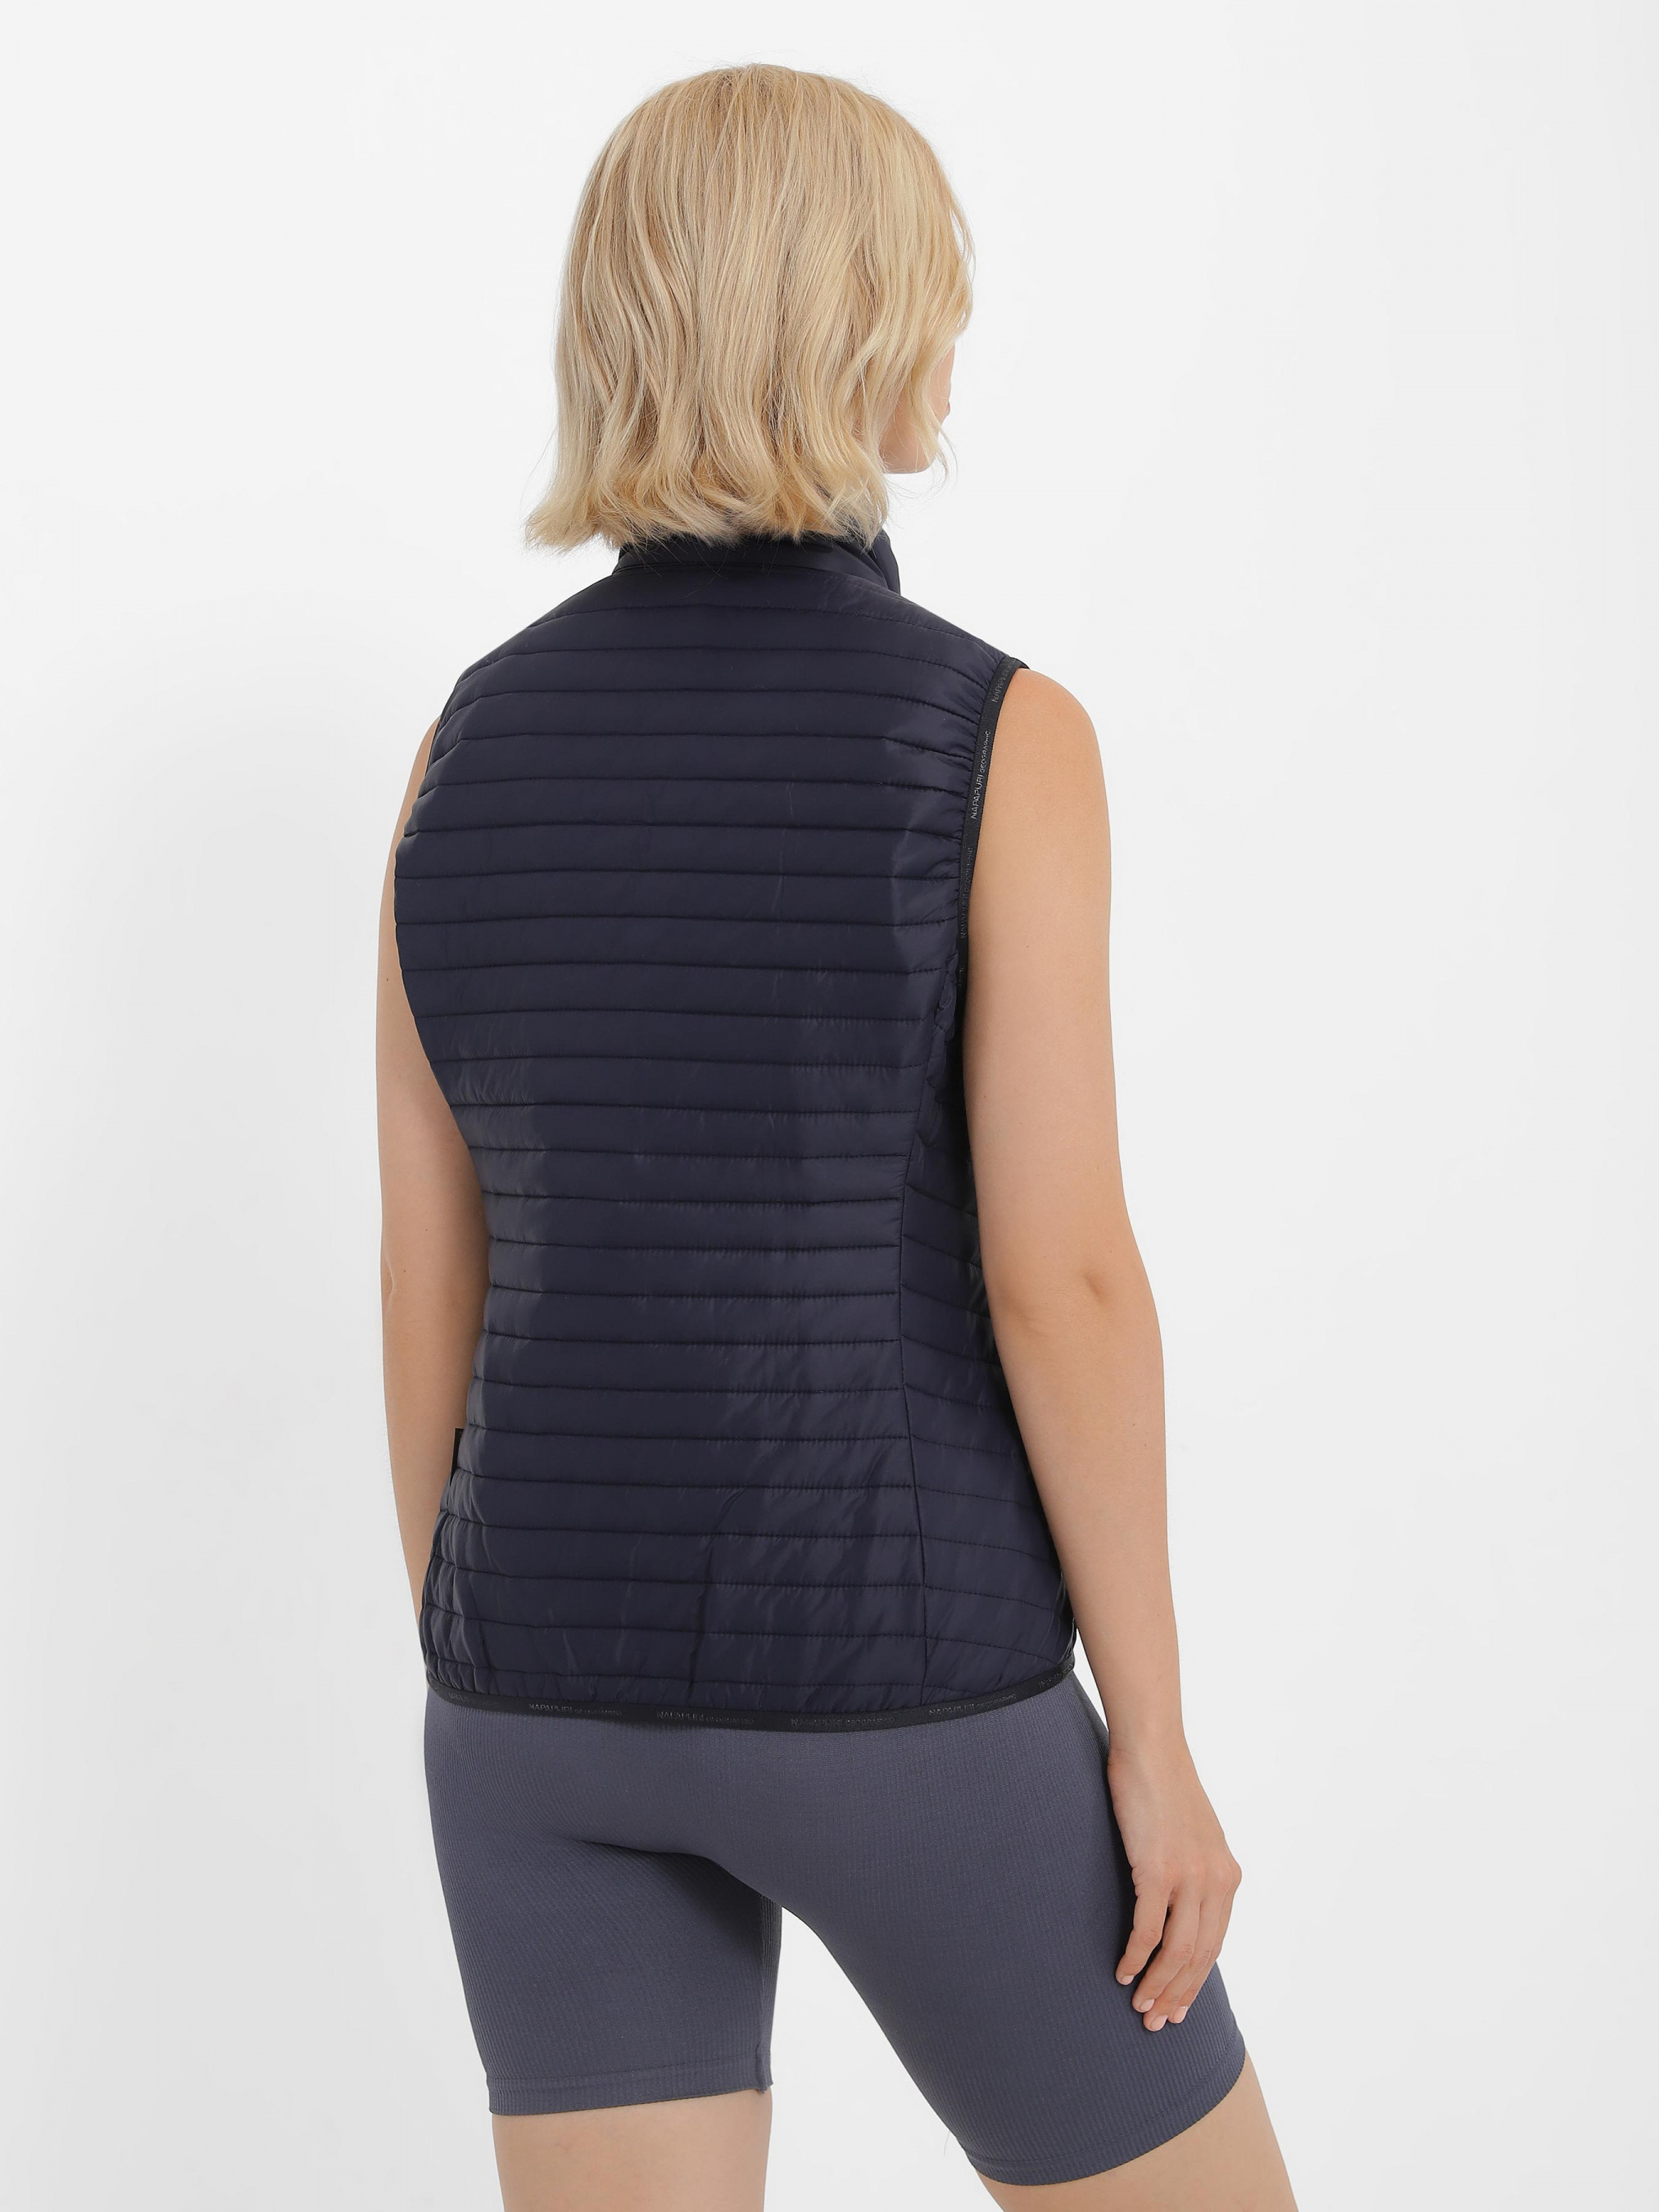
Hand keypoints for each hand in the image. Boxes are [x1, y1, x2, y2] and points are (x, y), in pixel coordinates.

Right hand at [1106, 1735, 1241, 2030]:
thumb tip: (1177, 1907)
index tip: (1178, 2007)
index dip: (1195, 1982)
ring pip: (1177, 1950)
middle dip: (1177, 1994)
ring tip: (1139, 2006)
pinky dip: (1137, 1956)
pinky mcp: (1157, 1868)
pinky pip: (1148, 1927)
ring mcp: (1188, 1876)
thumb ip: (1193, 1872)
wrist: (1151, 1748)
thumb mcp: (1192, 1836)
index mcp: (1226, 1875)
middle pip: (1200, 1956)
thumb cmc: (1163, 1787)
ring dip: (1157, 1984)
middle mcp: (1215, 1880)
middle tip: (1155, 2021)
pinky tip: (1123, 1971)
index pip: (1214, 1944)